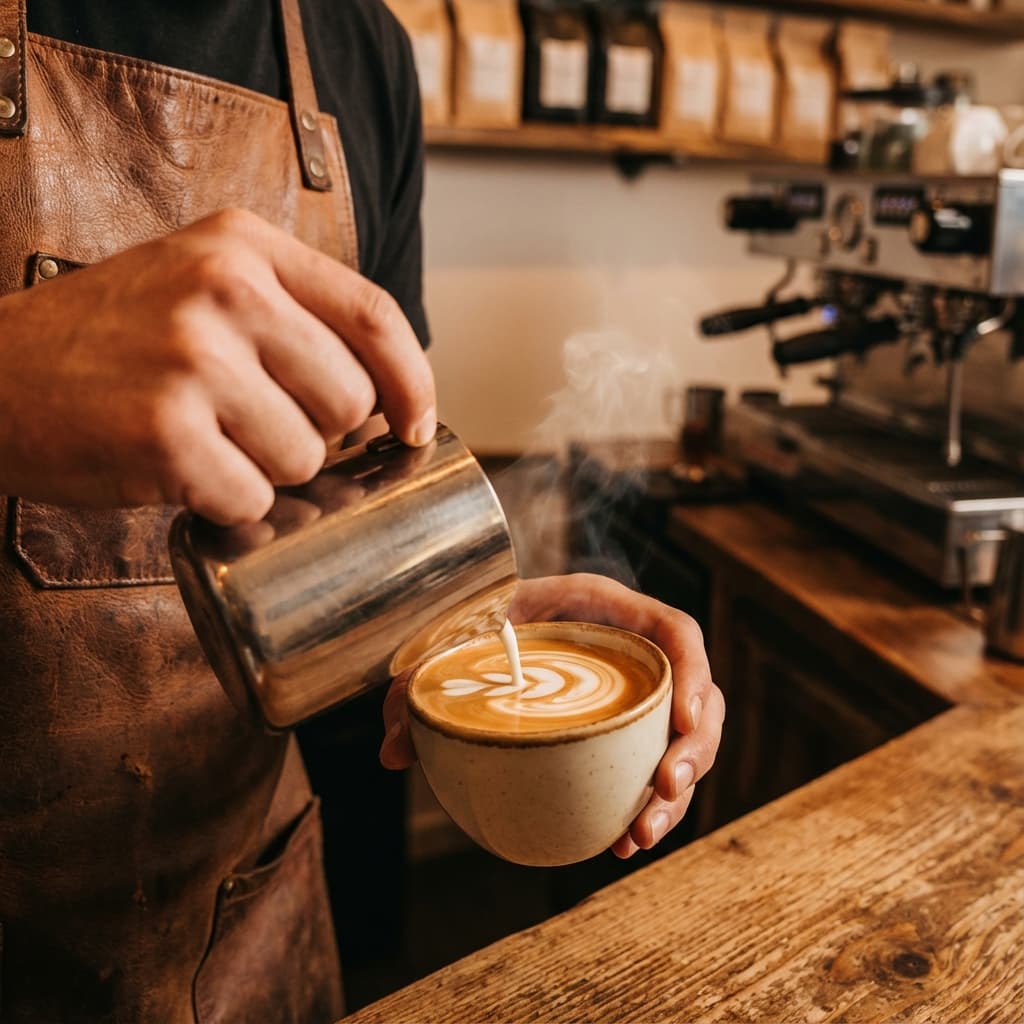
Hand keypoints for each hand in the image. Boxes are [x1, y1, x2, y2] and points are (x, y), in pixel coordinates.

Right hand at [0, 208, 435, 523]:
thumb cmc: (106, 341)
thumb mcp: (198, 283)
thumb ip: (291, 318)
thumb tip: (389, 395)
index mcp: (244, 246)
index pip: (375, 316)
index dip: (412, 382)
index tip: (415, 426)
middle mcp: (225, 290)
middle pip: (350, 401)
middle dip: (317, 434)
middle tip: (253, 428)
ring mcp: (193, 360)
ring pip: (306, 458)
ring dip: (267, 472)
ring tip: (206, 442)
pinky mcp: (164, 433)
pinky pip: (251, 501)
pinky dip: (223, 504)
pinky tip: (178, 472)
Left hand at [380, 573, 723, 858]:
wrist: (475, 627)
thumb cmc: (468, 621)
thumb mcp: (444, 641)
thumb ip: (413, 686)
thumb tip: (391, 753)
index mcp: (604, 610)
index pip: (676, 631)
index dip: (694, 672)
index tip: (684, 718)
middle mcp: (631, 651)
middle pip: (696, 698)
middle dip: (693, 750)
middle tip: (663, 792)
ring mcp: (633, 693)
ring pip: (682, 743)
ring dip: (675, 795)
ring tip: (639, 839)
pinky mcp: (623, 729)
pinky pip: (652, 767)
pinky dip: (647, 806)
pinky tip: (622, 843)